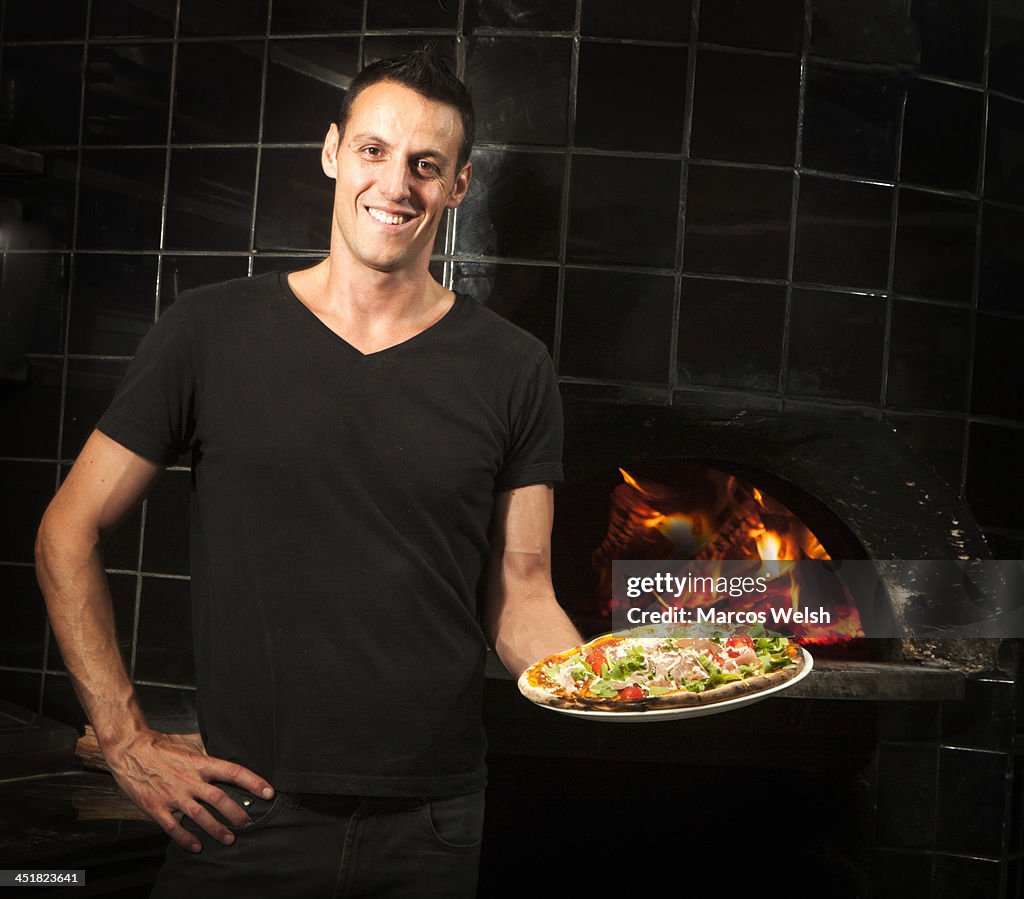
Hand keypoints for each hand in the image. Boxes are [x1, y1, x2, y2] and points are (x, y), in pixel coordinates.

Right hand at [106, 729, 274, 852]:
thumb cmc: (161, 745)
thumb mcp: (190, 741)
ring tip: (229, 838)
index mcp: (200, 762)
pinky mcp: (156, 807)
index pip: (233, 771)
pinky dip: (185, 838)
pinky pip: (173, 827)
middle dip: (237, 813)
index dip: (253, 782)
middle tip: (249, 823)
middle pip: (219, 798)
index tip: (268, 792)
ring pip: (199, 815)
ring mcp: (173, 795)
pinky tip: (196, 846)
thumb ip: (209, 748)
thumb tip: (229, 747)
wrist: (130, 750)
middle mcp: (189, 779)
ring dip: (216, 829)